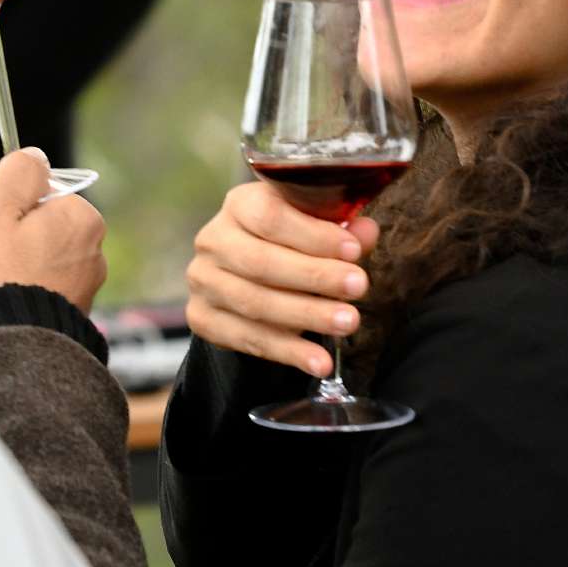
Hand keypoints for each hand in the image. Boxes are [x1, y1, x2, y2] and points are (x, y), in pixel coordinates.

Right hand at [0, 147, 106, 312]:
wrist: (5, 348)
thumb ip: (18, 172)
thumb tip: (36, 156)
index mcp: (83, 219)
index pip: (42, 194)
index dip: (8, 206)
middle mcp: (95, 253)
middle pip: (42, 228)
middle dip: (13, 238)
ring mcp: (86, 289)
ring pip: (40, 261)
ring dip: (16, 268)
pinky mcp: (72, 317)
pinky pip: (41, 292)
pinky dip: (23, 295)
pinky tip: (5, 306)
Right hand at [185, 180, 378, 376]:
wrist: (246, 274)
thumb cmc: (289, 243)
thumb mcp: (314, 227)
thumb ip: (341, 230)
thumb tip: (366, 233)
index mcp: (240, 205)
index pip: (270, 217)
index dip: (313, 235)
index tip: (353, 251)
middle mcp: (213, 240)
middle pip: (261, 262)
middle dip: (315, 276)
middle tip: (359, 288)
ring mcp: (203, 281)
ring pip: (255, 303)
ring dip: (306, 316)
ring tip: (347, 323)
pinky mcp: (202, 318)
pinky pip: (246, 339)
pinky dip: (287, 352)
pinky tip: (319, 361)